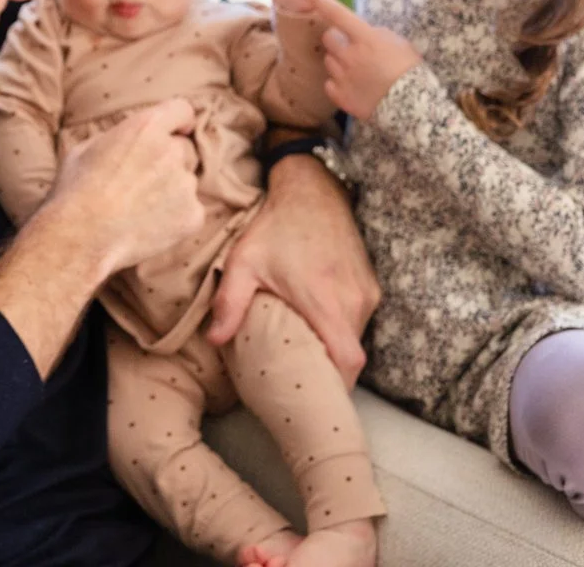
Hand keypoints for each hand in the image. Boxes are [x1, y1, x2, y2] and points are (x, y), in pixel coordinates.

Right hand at [47, 99, 205, 275]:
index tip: (176, 131)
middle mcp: (171, 151)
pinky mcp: (192, 215)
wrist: (81, 237)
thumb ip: (118, 138)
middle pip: (184, 149)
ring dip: (170, 190)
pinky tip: (147, 225)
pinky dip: (174, 218)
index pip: (182, 110)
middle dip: (169, 160)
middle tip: (143, 180)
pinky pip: (189, 211)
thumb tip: (127, 141)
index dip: (179, 121)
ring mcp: (185, 185)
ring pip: (185, 182)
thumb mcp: (86, 149)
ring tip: (138, 208)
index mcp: (145, 127)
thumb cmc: (75, 192)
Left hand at [207, 153, 378, 383]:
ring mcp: (367, 291)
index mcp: (325, 300)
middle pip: (353, 355)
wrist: (311, 189)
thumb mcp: (244, 261)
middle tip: (303, 380)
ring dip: (335, 348)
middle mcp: (354, 300)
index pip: (348, 360)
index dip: (337, 384)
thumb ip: (230, 302)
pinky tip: (318, 327)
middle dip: (332, 372)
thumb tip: (214, 339)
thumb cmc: (275, 226)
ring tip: (307, 355)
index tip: (317, 394)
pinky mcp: (370, 283)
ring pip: (357, 337)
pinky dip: (342, 329)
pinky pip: (360, 319)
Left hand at [303, 0, 422, 119]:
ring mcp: (342, 76)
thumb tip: (363, 33)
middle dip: (336, 39)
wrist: (412, 108)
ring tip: (358, 70)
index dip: (321, 0)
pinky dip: (338, 83)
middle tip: (351, 46)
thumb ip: (376, 35)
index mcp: (366, 39)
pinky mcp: (339, 95)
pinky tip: (354, 86)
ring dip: (338, 61)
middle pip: (328, 38)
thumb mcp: (399, 44)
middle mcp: (349, 56)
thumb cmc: (410, 72)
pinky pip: (330, 83)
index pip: (338, 14)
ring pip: (329, 60)